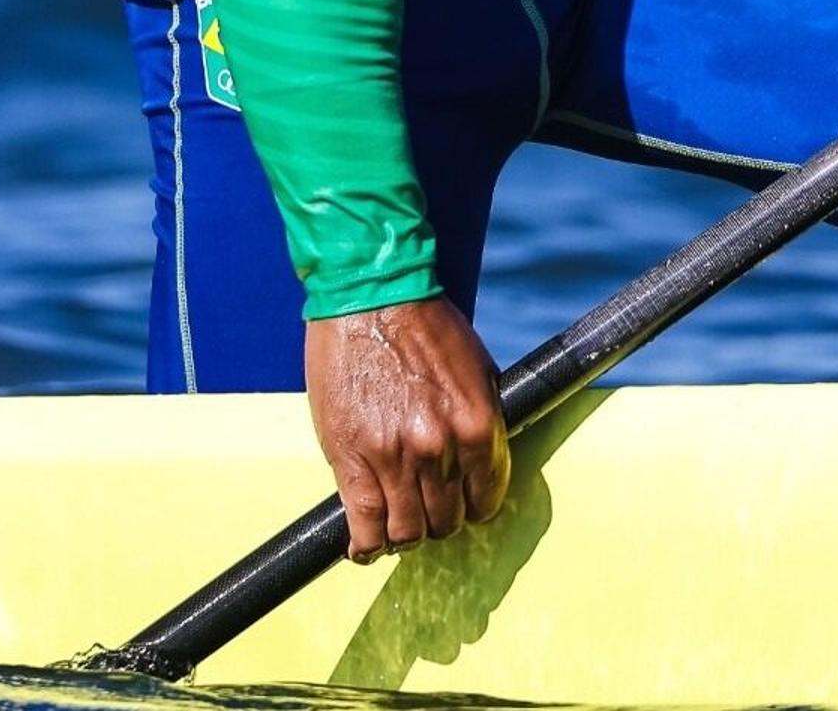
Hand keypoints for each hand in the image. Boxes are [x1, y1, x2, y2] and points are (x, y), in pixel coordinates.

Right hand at [306, 296, 509, 561]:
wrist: (371, 294)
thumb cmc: (425, 325)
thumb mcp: (475, 369)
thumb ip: (479, 420)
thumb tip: (483, 463)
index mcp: (477, 425)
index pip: (486, 498)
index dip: (474, 507)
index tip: (462, 505)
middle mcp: (440, 448)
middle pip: (445, 521)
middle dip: (438, 520)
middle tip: (424, 509)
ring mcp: (394, 457)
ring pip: (406, 532)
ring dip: (403, 534)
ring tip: (395, 523)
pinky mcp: (351, 459)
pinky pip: (364, 526)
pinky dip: (366, 544)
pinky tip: (365, 543)